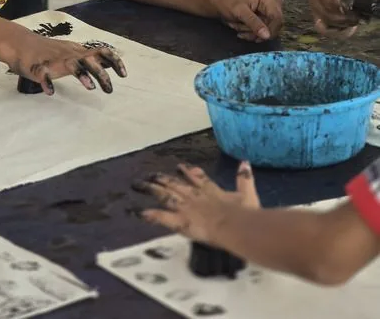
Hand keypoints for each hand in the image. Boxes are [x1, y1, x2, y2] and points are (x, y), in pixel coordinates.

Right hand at [9, 31, 126, 94]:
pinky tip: (50, 92)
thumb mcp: (71, 51)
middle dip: (101, 73)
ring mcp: (53, 60)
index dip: (114, 61)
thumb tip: (109, 62)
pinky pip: (43, 73)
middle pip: (89, 59)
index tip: (124, 75)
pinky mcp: (37, 67)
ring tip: (90, 87)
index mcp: (77, 51)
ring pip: (71, 64)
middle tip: (109, 90)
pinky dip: (47, 82)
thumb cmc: (47, 50)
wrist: (19, 43)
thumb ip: (87, 56)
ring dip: (81, 75)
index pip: (100, 51)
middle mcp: (68, 54)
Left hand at [137, 163, 260, 245]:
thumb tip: (245, 161)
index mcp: (210, 191)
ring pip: (165, 195)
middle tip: (151, 174)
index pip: (197, 179)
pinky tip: (138, 212)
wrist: (235, 225)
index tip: (179, 165)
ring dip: (152, 190)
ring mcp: (186, 207)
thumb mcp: (247, 193)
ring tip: (138, 185)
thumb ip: (244, 177)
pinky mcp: (181, 220)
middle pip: (176, 185)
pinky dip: (151, 215)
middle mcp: (195, 196)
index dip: (188, 172)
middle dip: (162, 179)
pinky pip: (162, 217)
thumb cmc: (243, 212)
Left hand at [212, 0, 283, 41]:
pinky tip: (242, 30)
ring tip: (238, 27)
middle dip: (256, 31)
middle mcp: (274, 3)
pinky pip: (266, 32)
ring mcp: (272, 10)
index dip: (269, 30)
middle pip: (274, 26)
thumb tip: (267, 36)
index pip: (277, 18)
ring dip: (252, 33)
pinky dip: (253, 34)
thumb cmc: (229, 3)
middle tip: (239, 30)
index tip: (256, 38)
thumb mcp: (240, 12)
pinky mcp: (269, 18)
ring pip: (269, 31)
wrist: (222, 3)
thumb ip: (254, 23)